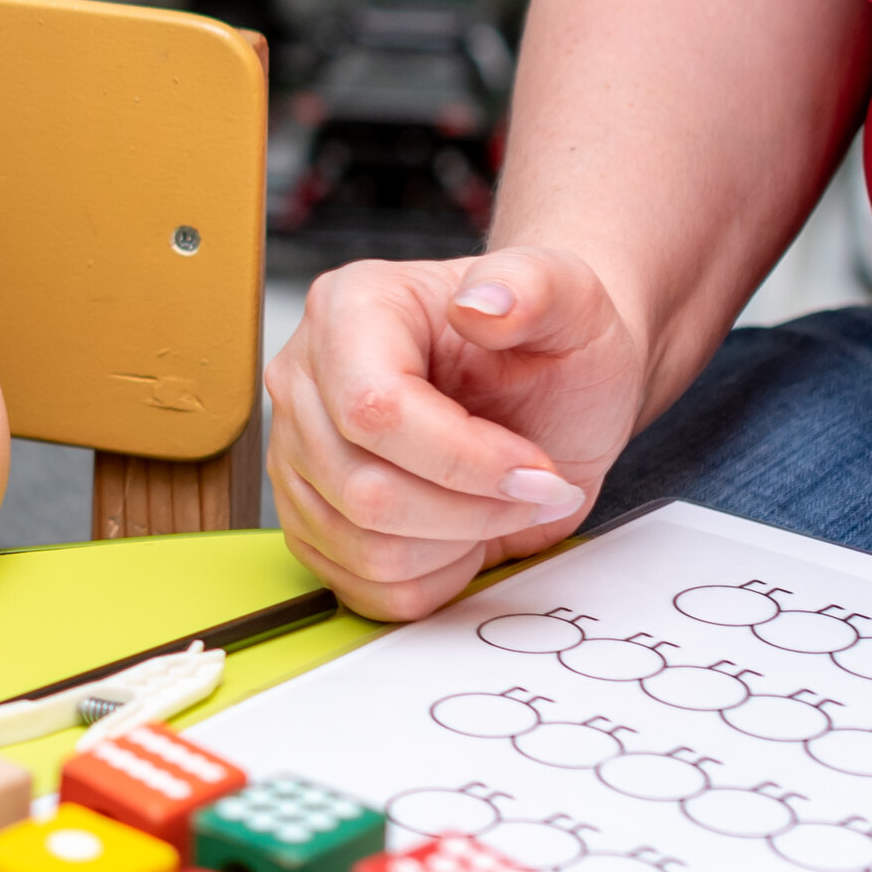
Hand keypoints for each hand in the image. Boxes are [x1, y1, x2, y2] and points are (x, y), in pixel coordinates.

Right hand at [264, 245, 652, 622]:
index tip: (536, 469)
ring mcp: (297, 453)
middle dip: (471, 511)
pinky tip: (464, 532)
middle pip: (364, 491)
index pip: (373, 410)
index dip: (463, 460)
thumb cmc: (552, 345)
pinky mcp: (309, 516)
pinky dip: (432, 577)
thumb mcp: (573, 301)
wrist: (550, 388)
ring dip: (456, 545)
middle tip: (535, 490)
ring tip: (499, 506)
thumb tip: (482, 304)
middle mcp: (305, 380)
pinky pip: (363, 585)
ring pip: (363, 547)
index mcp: (351, 309)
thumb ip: (537, 287)